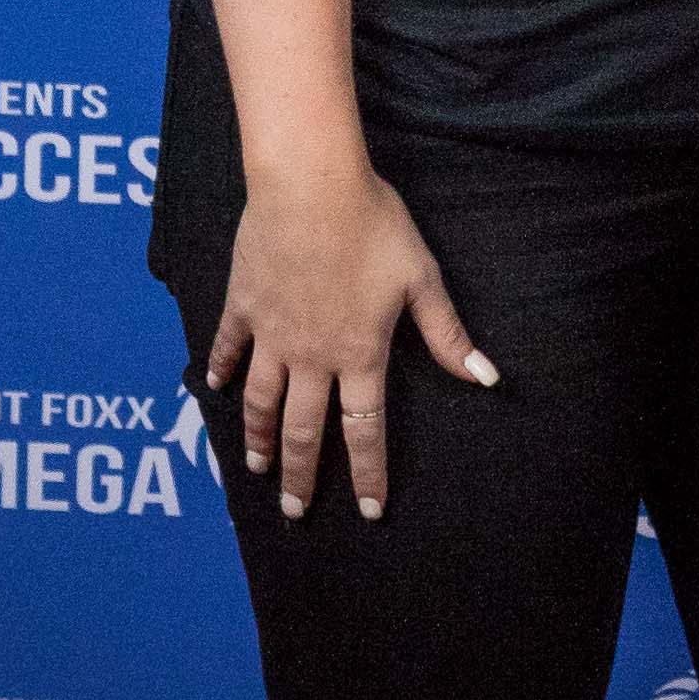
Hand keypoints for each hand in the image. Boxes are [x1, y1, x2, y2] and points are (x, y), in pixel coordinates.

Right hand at [202, 165, 492, 521]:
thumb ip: (448, 335)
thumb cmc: (374, 227)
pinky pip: (228, 347)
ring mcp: (272, 333)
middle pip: (304, 430)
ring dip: (259, 438)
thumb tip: (486, 378)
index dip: (368, 473)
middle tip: (294, 513)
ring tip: (256, 468)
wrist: (309, 187)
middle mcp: (312, 356)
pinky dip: (219, 369)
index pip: (365, 430)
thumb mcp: (422, 279)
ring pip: (261, 401)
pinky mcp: (244, 305)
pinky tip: (212, 388)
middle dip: (301, 476)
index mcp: (360, 354)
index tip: (367, 511)